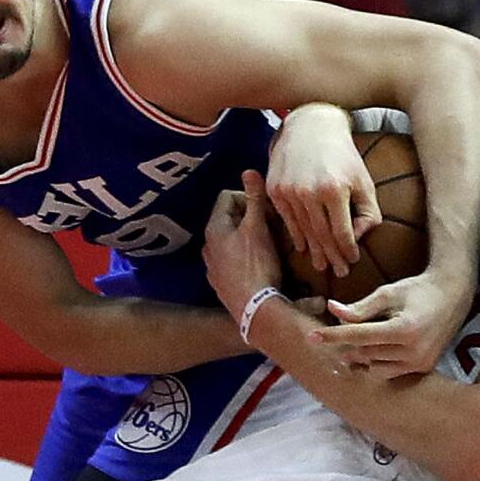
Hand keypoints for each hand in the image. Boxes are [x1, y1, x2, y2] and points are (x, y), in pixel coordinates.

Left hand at [203, 170, 282, 321]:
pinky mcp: (221, 283)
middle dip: (250, 218)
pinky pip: (232, 260)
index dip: (248, 197)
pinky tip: (259, 265)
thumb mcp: (258, 228)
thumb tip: (249, 170)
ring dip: (248, 237)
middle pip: (230, 218)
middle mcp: (207, 245)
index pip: (227, 196)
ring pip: (231, 240)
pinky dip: (244, 256)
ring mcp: (213, 266)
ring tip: (269, 245)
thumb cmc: (257, 265)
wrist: (254, 310)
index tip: (266, 209)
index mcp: (214, 228)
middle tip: (271, 226)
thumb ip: (254, 199)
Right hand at [266, 104, 381, 277]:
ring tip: (322, 266)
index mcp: (334, 190)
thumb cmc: (343, 155)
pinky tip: (304, 247)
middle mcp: (309, 192)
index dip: (348, 250)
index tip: (353, 261)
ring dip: (314, 251)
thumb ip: (368, 211)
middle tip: (339, 273)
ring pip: (303, 231)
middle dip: (332, 257)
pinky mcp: (275, 189)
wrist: (310, 126)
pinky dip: (296, 236)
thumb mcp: (363, 180)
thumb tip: (359, 237)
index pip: (342, 232)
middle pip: (322, 236)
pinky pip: (287, 220)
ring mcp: (289, 192)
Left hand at [307, 272, 473, 378]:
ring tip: (357, 338)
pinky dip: (376, 362)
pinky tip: (373, 348)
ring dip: (360, 354)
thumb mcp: (388, 293)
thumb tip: (332, 310)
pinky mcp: (423, 369)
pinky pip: (388, 372)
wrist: (453, 296)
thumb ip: (360, 307)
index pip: (358, 336)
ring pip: (373, 366)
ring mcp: (419, 364)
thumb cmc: (418, 290)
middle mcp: (413, 351)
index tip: (311, 336)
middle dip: (346, 342)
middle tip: (336, 330)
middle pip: (364, 352)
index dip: (333, 335)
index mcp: (404, 329)